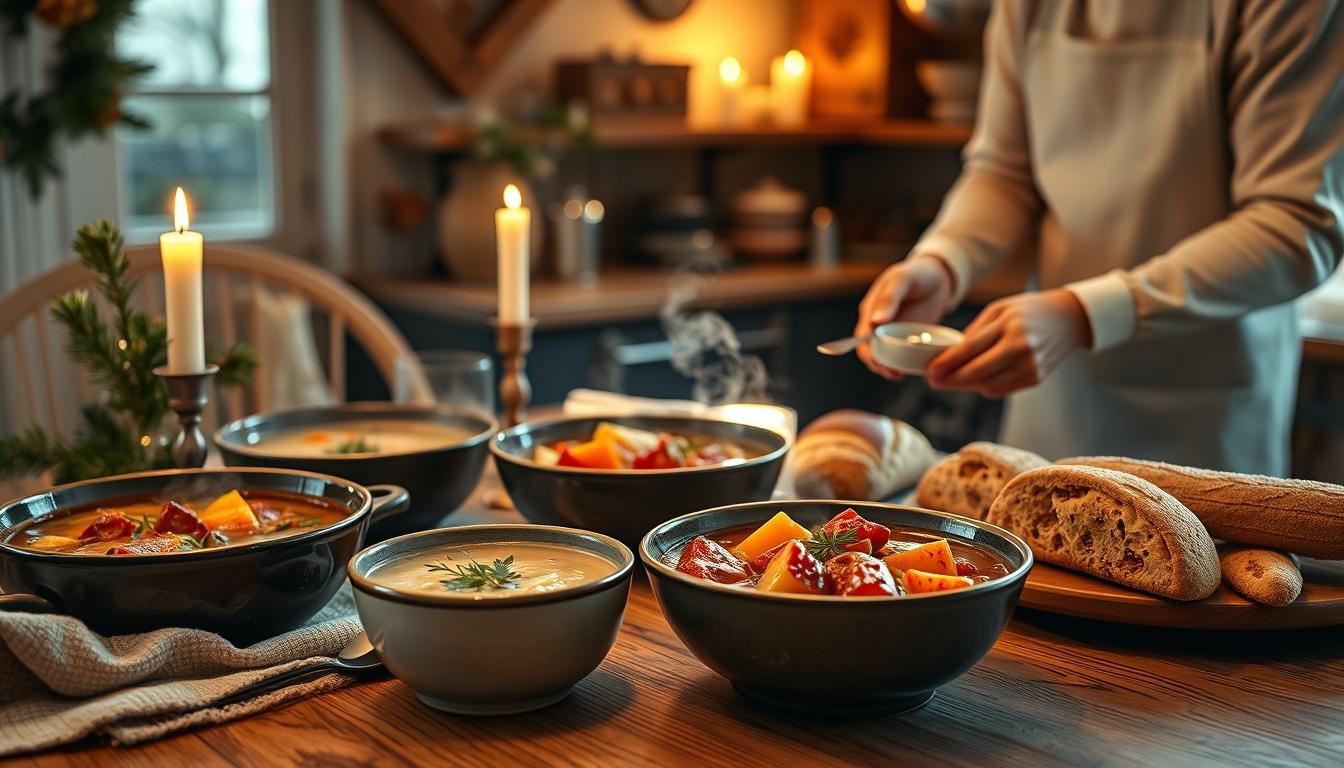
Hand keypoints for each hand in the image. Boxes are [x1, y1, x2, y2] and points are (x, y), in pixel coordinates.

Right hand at [855, 255, 954, 379]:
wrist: (939, 277)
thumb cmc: (917, 273)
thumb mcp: (902, 279)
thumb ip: (889, 298)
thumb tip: (875, 321)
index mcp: (870, 310)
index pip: (862, 336)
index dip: (868, 351)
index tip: (878, 362)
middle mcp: (877, 324)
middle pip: (870, 351)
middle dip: (878, 364)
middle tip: (892, 373)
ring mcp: (893, 333)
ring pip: (884, 356)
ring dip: (888, 368)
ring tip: (899, 375)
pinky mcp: (907, 339)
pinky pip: (901, 356)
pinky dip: (903, 365)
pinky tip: (910, 370)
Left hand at [926, 289, 1092, 397]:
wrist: (1071, 319)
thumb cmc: (1030, 310)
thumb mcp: (1000, 309)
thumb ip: (976, 331)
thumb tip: (951, 353)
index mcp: (1009, 326)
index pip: (971, 349)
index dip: (947, 362)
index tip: (929, 371)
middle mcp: (1021, 348)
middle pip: (977, 372)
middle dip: (951, 379)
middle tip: (933, 381)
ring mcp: (1030, 366)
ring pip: (988, 385)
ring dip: (966, 385)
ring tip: (950, 380)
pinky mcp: (1036, 378)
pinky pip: (1002, 389)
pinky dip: (985, 386)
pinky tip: (974, 380)